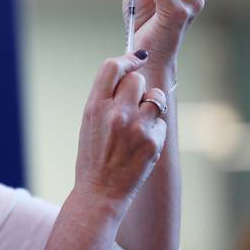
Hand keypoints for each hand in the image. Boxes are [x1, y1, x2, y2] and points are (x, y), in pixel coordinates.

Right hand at [75, 51, 167, 205]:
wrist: (100, 191)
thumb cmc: (93, 156)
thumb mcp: (89, 122)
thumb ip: (105, 97)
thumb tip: (128, 74)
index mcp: (95, 106)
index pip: (112, 67)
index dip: (127, 58)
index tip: (137, 58)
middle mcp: (116, 113)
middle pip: (137, 79)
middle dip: (138, 86)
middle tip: (133, 102)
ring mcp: (136, 127)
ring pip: (155, 97)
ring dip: (150, 105)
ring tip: (138, 124)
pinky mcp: (153, 142)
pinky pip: (160, 122)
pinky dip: (154, 129)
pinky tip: (141, 143)